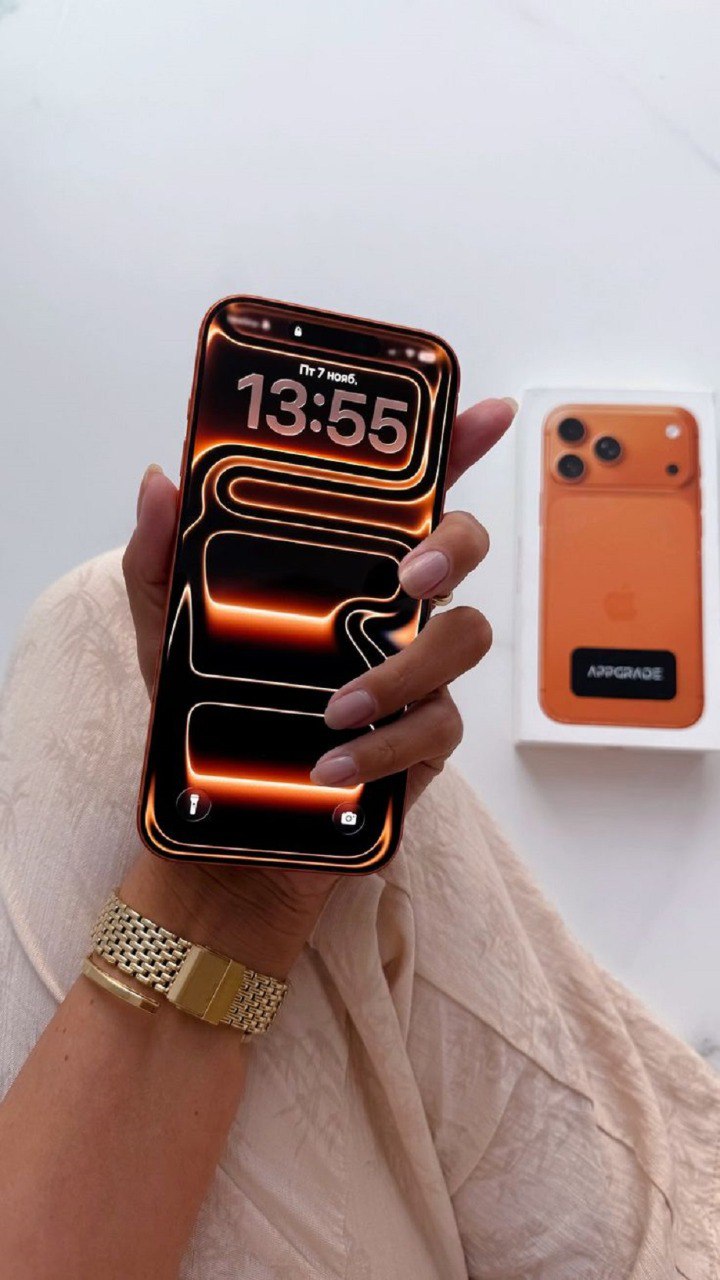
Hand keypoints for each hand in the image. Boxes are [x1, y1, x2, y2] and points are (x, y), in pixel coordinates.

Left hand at [121, 397, 514, 976]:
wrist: (226, 827)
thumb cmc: (208, 717)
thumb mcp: (168, 630)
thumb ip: (159, 556)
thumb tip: (162, 479)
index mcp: (342, 567)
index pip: (410, 495)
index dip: (457, 449)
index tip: (486, 413)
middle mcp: (390, 610)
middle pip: (463, 549)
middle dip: (452, 547)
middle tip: (406, 575)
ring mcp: (416, 674)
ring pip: (462, 638)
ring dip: (404, 668)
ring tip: (334, 706)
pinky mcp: (424, 741)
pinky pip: (436, 728)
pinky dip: (384, 745)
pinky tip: (331, 762)